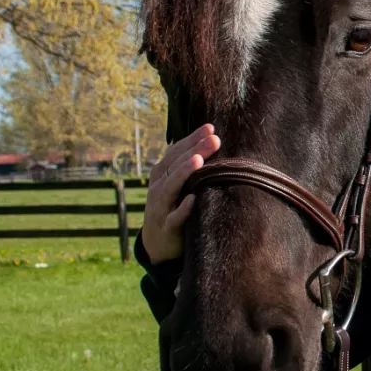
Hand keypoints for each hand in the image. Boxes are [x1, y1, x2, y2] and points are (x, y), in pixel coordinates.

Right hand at [140, 123, 220, 263]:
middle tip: (214, 139)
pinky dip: (182, 209)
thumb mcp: (176, 183)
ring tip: (199, 161)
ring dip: (184, 173)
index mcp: (162, 173)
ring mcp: (161, 206)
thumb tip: (211, 135)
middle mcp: (159, 187)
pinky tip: (193, 200)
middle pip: (176, 165)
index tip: (211, 128)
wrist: (157, 243)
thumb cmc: (172, 205)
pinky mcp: (167, 227)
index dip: (192, 139)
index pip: (176, 152)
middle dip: (195, 150)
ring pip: (171, 187)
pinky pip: (174, 218)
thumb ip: (187, 162)